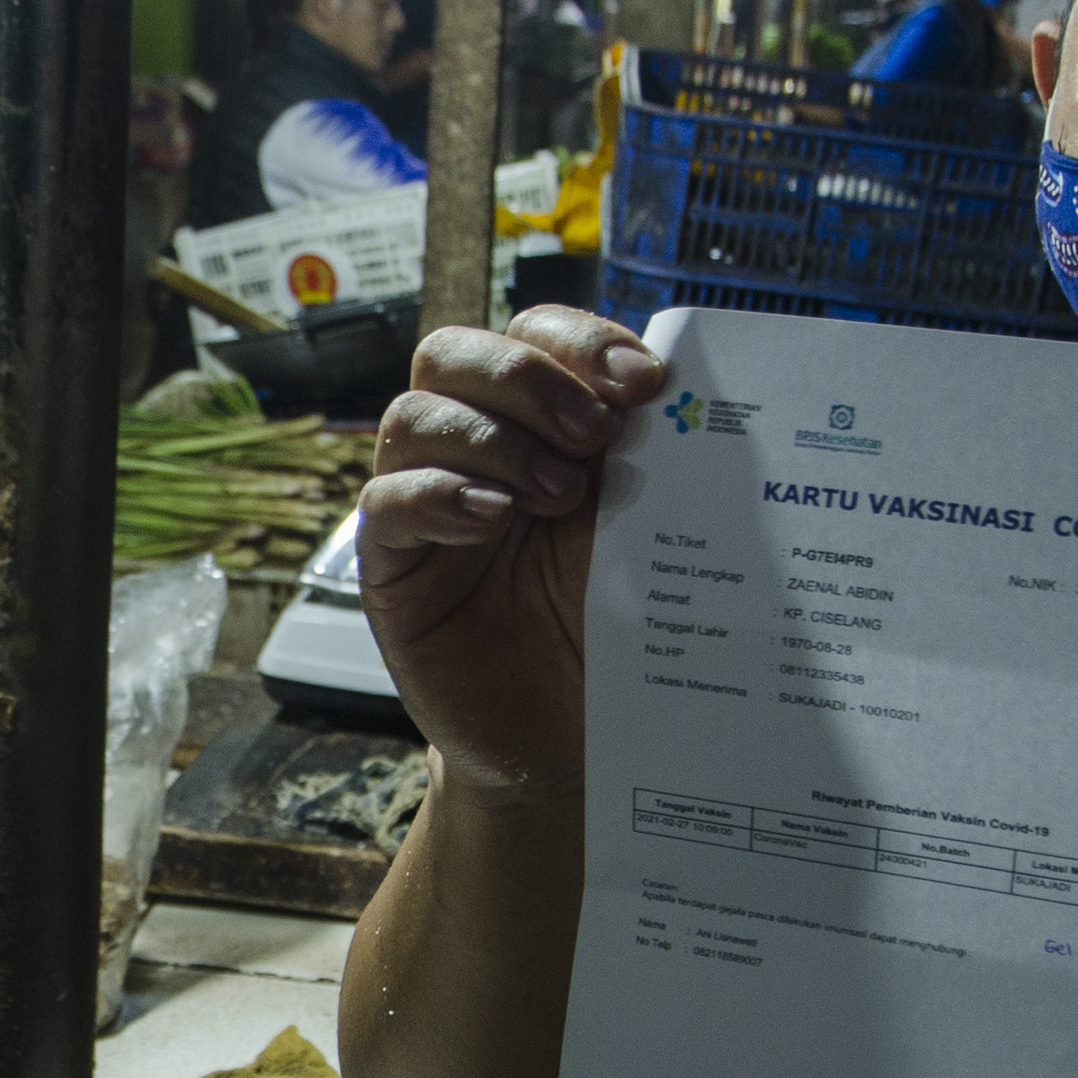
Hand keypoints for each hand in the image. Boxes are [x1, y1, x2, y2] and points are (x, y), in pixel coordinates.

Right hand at [357, 307, 665, 796]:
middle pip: (454, 354)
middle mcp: (474, 450)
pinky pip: (387, 504)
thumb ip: (650, 462)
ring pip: (413, 416)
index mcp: (540, 424)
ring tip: (555, 496)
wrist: (573, 743)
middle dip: (528, 378)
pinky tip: (493, 522)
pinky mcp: (392, 567)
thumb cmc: (612, 634)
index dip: (580, 341)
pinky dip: (439, 496)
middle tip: (594, 434)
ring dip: (491, 440)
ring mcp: (425, 504)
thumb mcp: (643, 534)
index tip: (644, 384)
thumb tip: (691, 394)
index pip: (535, 334)